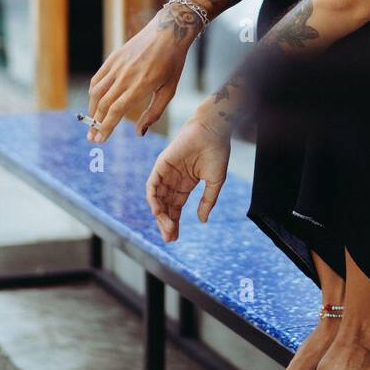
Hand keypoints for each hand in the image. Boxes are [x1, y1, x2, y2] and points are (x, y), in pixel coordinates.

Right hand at [87, 9, 198, 141]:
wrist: (168, 31)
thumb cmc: (172, 63)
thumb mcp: (170, 90)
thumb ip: (154, 113)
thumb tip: (140, 133)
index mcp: (141, 85)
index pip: (116, 111)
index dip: (106, 127)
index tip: (99, 140)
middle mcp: (126, 76)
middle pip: (104, 105)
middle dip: (96, 124)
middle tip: (92, 138)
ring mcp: (118, 66)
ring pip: (97, 92)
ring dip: (92, 110)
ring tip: (93, 122)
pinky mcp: (113, 58)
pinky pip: (98, 79)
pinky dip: (93, 93)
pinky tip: (95, 102)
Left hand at [145, 114, 230, 242]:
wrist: (214, 131)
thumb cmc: (217, 152)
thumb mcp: (215, 183)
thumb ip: (207, 201)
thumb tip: (202, 221)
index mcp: (186, 184)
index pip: (176, 207)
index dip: (174, 223)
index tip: (174, 238)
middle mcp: (174, 180)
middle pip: (165, 206)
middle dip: (166, 223)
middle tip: (170, 238)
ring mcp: (166, 173)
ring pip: (157, 199)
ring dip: (161, 215)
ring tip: (168, 228)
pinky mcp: (161, 165)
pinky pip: (152, 185)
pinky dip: (153, 199)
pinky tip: (159, 211)